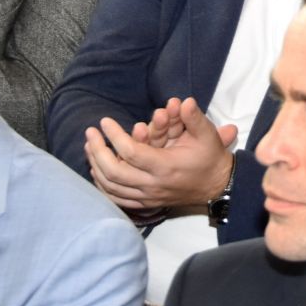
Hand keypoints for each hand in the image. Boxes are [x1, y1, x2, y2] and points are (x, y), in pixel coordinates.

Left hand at [83, 98, 235, 214]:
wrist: (216, 186)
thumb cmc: (209, 158)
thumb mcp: (207, 135)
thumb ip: (194, 118)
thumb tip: (185, 101)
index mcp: (166, 167)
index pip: (131, 152)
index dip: (115, 136)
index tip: (105, 121)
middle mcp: (152, 185)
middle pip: (114, 172)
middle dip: (98, 151)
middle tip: (90, 133)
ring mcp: (147, 197)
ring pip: (111, 187)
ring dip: (96, 166)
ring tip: (89, 147)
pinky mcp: (145, 204)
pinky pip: (116, 198)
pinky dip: (103, 185)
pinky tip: (96, 170)